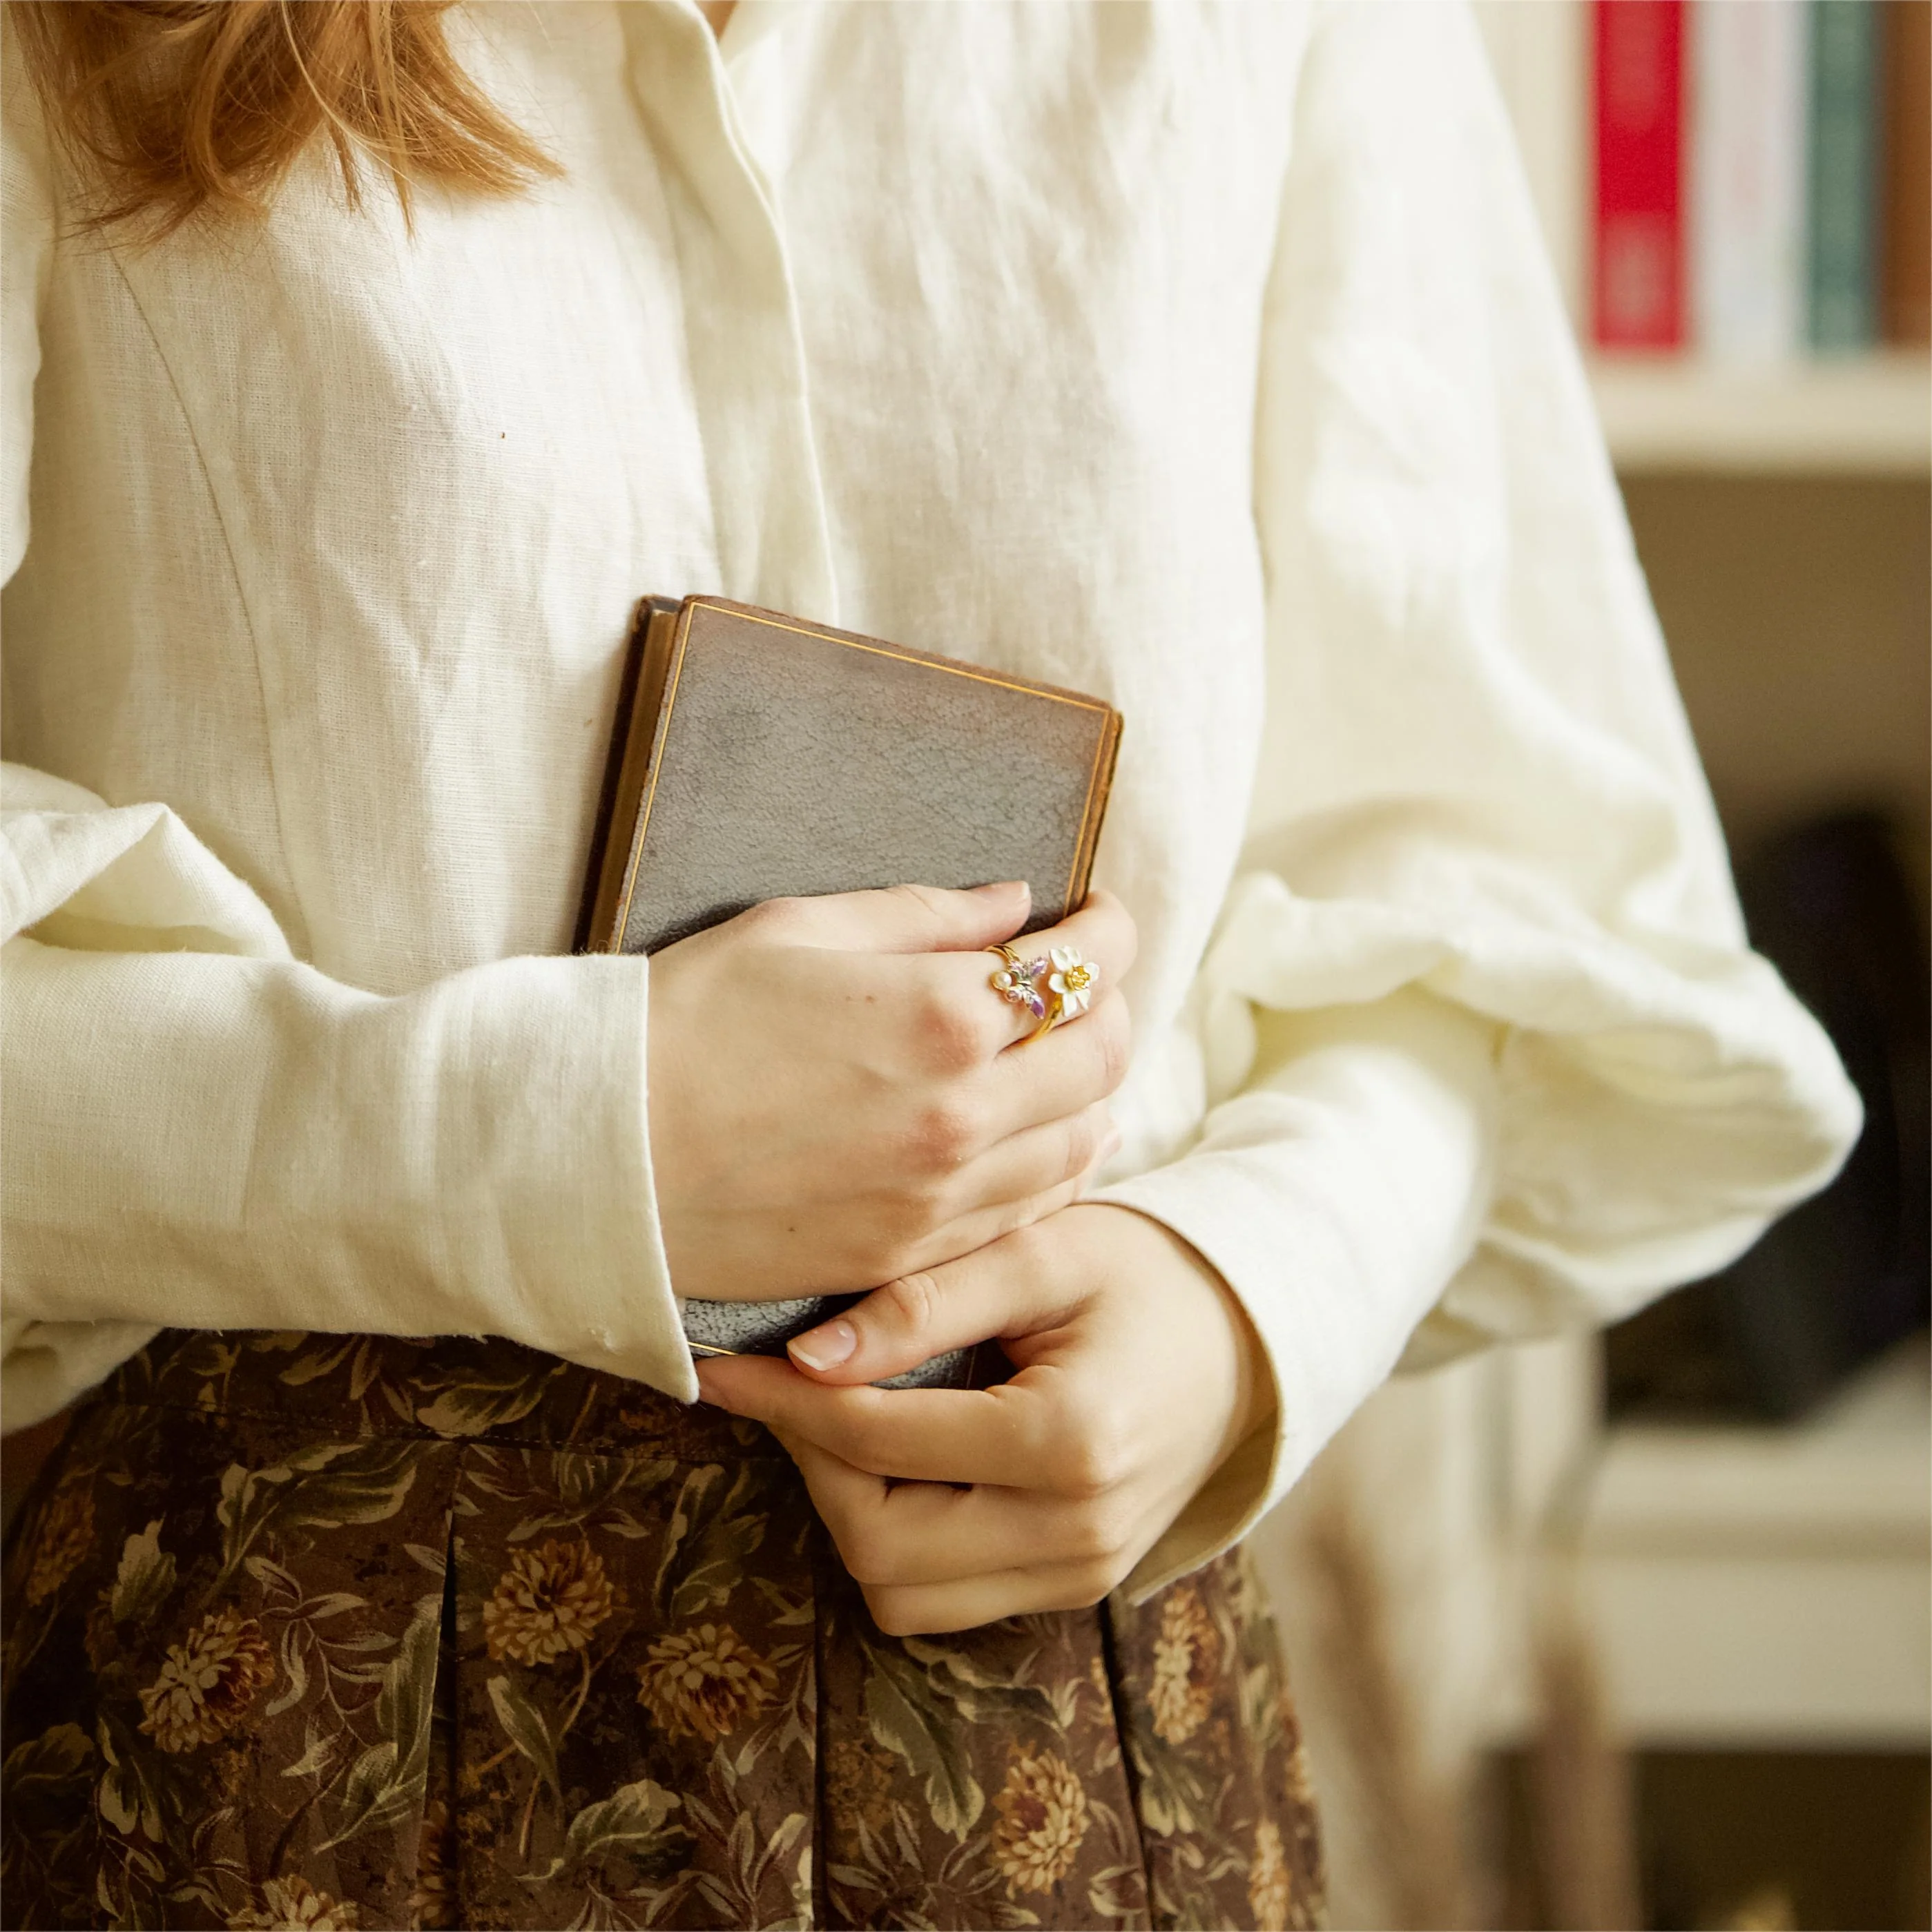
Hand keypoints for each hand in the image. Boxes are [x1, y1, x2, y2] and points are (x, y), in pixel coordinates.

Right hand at [646, 882, 1136, 1301]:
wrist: (595, 1158)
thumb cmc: (680, 1023)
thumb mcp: (796, 929)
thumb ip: (925, 916)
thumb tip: (1015, 906)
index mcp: (940, 1015)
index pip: (1079, 966)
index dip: (1110, 928)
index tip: (1103, 913)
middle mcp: (963, 1114)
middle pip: (1101, 1055)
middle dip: (1112, 1002)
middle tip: (1088, 979)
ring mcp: (941, 1197)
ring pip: (1083, 1140)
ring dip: (1094, 1087)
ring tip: (1071, 1053)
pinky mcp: (909, 1254)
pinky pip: (1029, 1211)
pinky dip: (1059, 1164)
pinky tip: (1047, 1135)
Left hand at [693, 1203, 1271, 1632]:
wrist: (1243, 1337)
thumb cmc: (1141, 1273)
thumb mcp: (1041, 1254)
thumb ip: (925, 1303)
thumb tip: (804, 1357)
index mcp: (1071, 1442)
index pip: (879, 1442)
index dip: (785, 1403)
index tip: (721, 1366)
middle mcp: (1076, 1533)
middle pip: (877, 1544)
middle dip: (812, 1464)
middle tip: (789, 1384)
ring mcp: (1077, 1575)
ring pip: (899, 1592)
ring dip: (849, 1510)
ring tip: (844, 1417)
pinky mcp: (1069, 1587)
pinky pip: (943, 1597)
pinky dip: (897, 1539)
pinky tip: (897, 1457)